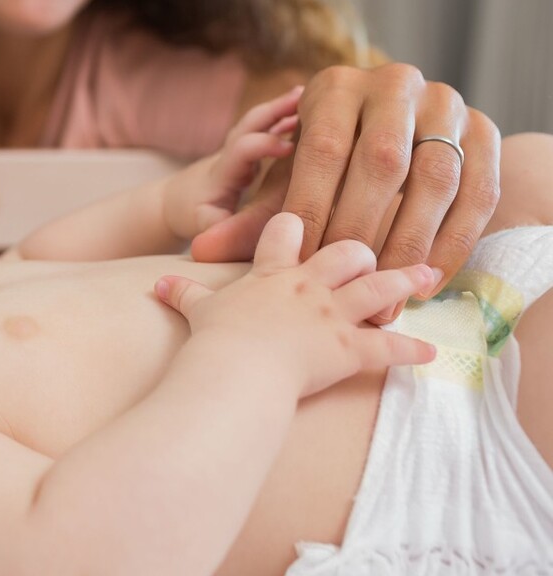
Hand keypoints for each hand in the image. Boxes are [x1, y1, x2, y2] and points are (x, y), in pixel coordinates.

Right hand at [158, 213, 436, 398]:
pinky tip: (430, 353)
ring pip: (378, 288)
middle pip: (346, 250)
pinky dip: (411, 351)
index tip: (308, 220)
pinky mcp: (350, 348)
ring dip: (405, 282)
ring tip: (428, 274)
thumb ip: (183, 293)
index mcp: (272, 274)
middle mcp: (308, 286)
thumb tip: (157, 284)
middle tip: (373, 252)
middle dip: (362, 250)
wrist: (236, 368)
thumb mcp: (196, 310)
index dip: (297, 225)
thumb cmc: (215, 339)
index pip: (287, 232)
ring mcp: (332, 315)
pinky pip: (389, 348)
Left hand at [163, 87, 299, 239]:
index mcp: (220, 174)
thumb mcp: (204, 227)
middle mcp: (229, 155)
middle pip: (249, 125)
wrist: (174, 202)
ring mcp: (237, 150)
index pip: (240, 151)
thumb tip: (248, 233)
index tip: (289, 146)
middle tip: (303, 97)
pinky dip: (284, 116)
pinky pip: (266, 127)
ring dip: (281, 107)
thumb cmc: (192, 216)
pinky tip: (306, 106)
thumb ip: (222, 228)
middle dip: (274, 110)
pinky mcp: (246, 150)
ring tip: (308, 92)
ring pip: (258, 122)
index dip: (262, 145)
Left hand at [191, 63, 501, 320]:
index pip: (322, 148)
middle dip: (360, 226)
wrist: (401, 123)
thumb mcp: (294, 177)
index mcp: (337, 87)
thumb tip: (201, 252)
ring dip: (409, 240)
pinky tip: (427, 279)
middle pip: (379, 162)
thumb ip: (256, 215)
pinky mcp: (480, 131)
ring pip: (431, 178)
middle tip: (342, 280)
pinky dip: (452, 241)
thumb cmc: (330, 161)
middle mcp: (392, 84)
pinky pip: (474, 192)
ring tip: (384, 289)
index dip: (313, 205)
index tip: (303, 257)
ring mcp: (443, 103)